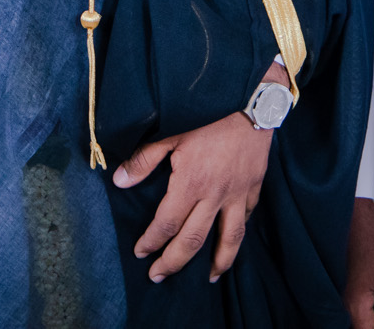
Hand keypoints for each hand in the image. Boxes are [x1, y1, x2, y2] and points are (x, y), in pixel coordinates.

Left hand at [113, 63, 284, 283]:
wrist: (250, 97)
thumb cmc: (207, 111)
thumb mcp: (170, 131)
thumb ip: (144, 160)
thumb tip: (119, 181)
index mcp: (190, 183)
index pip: (166, 224)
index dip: (151, 242)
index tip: (141, 252)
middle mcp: (214, 195)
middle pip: (193, 240)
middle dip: (174, 262)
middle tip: (160, 276)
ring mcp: (237, 192)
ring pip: (229, 238)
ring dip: (218, 261)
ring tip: (209, 277)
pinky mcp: (254, 185)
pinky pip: (247, 215)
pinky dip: (238, 229)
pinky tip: (232, 237)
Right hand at [346, 197, 373, 328]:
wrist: (353, 215)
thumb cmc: (372, 237)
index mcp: (354, 306)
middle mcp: (339, 307)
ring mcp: (335, 300)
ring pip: (351, 326)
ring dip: (369, 327)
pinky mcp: (337, 294)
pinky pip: (346, 317)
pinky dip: (361, 321)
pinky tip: (373, 320)